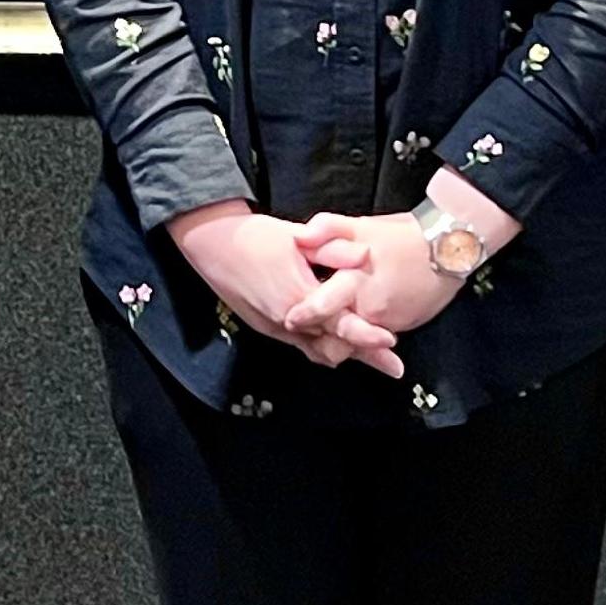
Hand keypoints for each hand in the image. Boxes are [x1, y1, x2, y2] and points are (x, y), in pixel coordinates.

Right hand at [169, 202, 399, 376]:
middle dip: (365, 357)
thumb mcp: (297, 237)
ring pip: (317, 351)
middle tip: (392, 367)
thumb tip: (365, 255)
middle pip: (334, 347)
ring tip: (371, 361)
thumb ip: (332, 250)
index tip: (392, 343)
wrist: (213, 244)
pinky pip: (301, 345)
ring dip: (344, 354)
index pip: (341, 324)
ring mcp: (276, 327)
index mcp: (299, 297)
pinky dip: (323, 348)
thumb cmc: (255, 236)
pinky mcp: (267, 327)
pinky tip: (335, 346)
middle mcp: (289, 320)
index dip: (368, 337)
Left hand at [292, 210, 465, 346]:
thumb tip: (299, 236)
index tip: (288, 318)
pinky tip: (352, 327)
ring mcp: (385, 323)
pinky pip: (370, 339)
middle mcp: (369, 308)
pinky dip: (358, 337)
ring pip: (353, 340)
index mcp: (355, 281)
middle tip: (302, 330)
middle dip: (318, 336)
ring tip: (323, 332)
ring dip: (339, 338)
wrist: (449, 252)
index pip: (320, 307)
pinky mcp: (397, 328)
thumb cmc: (405, 238)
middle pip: (335, 333)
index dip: (302, 315)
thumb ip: (327, 228)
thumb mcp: (362, 226)